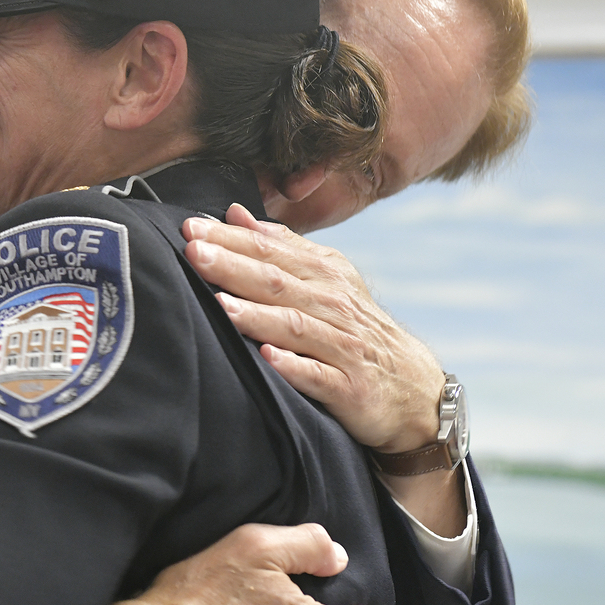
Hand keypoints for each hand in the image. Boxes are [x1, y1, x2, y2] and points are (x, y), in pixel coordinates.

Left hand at [181, 205, 442, 453]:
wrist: (414, 389)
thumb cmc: (356, 329)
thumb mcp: (328, 279)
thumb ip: (282, 246)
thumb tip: (233, 214)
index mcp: (325, 275)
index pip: (272, 250)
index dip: (231, 239)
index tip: (191, 228)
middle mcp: (335, 305)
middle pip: (277, 282)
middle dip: (234, 267)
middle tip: (194, 253)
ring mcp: (343, 347)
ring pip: (295, 326)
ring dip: (257, 315)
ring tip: (220, 304)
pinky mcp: (350, 388)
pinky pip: (319, 376)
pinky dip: (294, 366)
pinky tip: (267, 357)